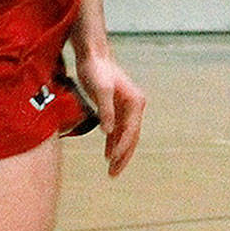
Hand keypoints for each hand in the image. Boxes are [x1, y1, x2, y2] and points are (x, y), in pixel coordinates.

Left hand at [75, 51, 145, 176]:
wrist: (93, 56)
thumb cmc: (96, 71)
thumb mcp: (99, 90)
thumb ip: (105, 111)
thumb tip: (108, 132)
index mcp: (135, 102)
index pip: (130, 131)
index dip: (122, 148)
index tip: (113, 162)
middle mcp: (136, 106)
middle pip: (132, 136)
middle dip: (124, 156)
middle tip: (113, 174)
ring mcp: (128, 107)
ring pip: (127, 135)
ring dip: (120, 152)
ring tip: (112, 171)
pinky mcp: (118, 107)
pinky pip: (119, 130)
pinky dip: (114, 143)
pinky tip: (108, 154)